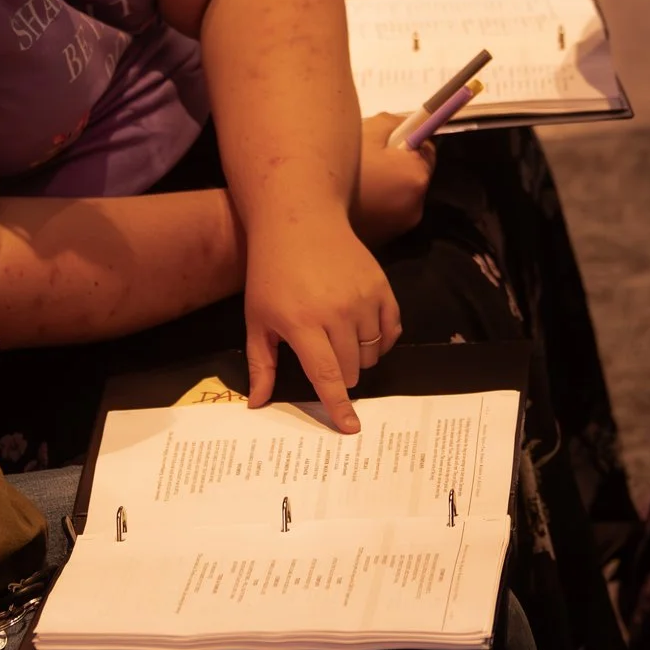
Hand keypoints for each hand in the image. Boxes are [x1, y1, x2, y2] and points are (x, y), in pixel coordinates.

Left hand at [242, 219, 402, 433]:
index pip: (327, 376)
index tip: (350, 428)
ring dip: (359, 358)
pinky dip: (381, 340)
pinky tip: (364, 331)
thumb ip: (261, 364)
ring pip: (372, 352)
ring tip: (339, 340)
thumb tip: (259, 405)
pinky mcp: (381, 286)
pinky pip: (391, 329)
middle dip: (341, 376)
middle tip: (325, 358)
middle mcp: (337, 312)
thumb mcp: (257, 318)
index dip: (338, 406)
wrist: (299, 220)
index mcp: (302, 323)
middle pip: (352, 369)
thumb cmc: (270, 272)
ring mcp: (363, 298)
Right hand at [352, 114, 435, 245]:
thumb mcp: (366, 132)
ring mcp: (400, 227)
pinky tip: (351, 199)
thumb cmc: (339, 171)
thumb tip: (405, 125)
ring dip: (385, 183)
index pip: (427, 147)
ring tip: (354, 180)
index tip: (387, 137)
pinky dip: (375, 202)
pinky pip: (386, 211)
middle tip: (365, 157)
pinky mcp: (384, 239)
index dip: (408, 137)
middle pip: (412, 172)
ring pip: (398, 192)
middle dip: (394, 161)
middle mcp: (416, 206)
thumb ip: (393, 122)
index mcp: (416, 177)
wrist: (312, 217)